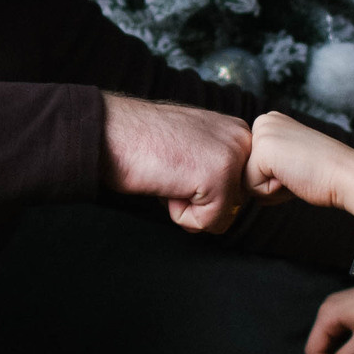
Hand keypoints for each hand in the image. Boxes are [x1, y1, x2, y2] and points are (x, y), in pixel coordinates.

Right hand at [102, 93, 250, 232]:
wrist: (110, 131)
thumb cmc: (141, 142)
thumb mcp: (193, 145)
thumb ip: (217, 163)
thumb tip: (228, 199)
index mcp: (238, 132)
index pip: (238, 188)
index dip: (203, 190)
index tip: (180, 165)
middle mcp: (242, 140)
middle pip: (234, 204)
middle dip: (198, 200)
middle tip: (172, 170)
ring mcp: (233, 157)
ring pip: (223, 215)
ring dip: (189, 206)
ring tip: (170, 174)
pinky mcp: (219, 177)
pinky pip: (207, 222)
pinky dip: (180, 213)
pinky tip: (166, 181)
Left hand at [245, 112, 353, 219]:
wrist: (345, 174)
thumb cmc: (322, 173)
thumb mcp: (288, 157)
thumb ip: (267, 162)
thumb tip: (242, 181)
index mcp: (269, 121)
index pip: (249, 163)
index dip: (272, 176)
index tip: (298, 166)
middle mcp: (262, 121)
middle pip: (244, 171)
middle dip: (267, 182)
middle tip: (297, 171)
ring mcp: (261, 134)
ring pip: (245, 181)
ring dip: (269, 189)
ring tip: (295, 174)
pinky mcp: (261, 151)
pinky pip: (251, 189)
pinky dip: (271, 193)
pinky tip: (292, 178)